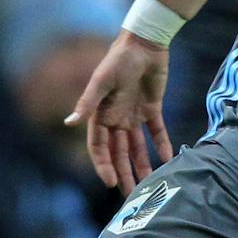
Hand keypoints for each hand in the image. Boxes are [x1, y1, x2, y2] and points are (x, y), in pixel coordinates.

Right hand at [66, 33, 173, 188]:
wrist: (145, 42)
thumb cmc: (118, 59)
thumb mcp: (101, 81)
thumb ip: (87, 103)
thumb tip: (68, 122)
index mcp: (101, 114)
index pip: (99, 147)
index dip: (103, 164)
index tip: (110, 182)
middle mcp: (116, 118)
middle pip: (119, 152)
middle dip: (123, 173)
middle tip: (131, 195)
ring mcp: (134, 114)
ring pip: (138, 147)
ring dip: (142, 165)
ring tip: (150, 184)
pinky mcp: (153, 108)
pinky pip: (157, 131)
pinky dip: (162, 145)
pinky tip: (168, 159)